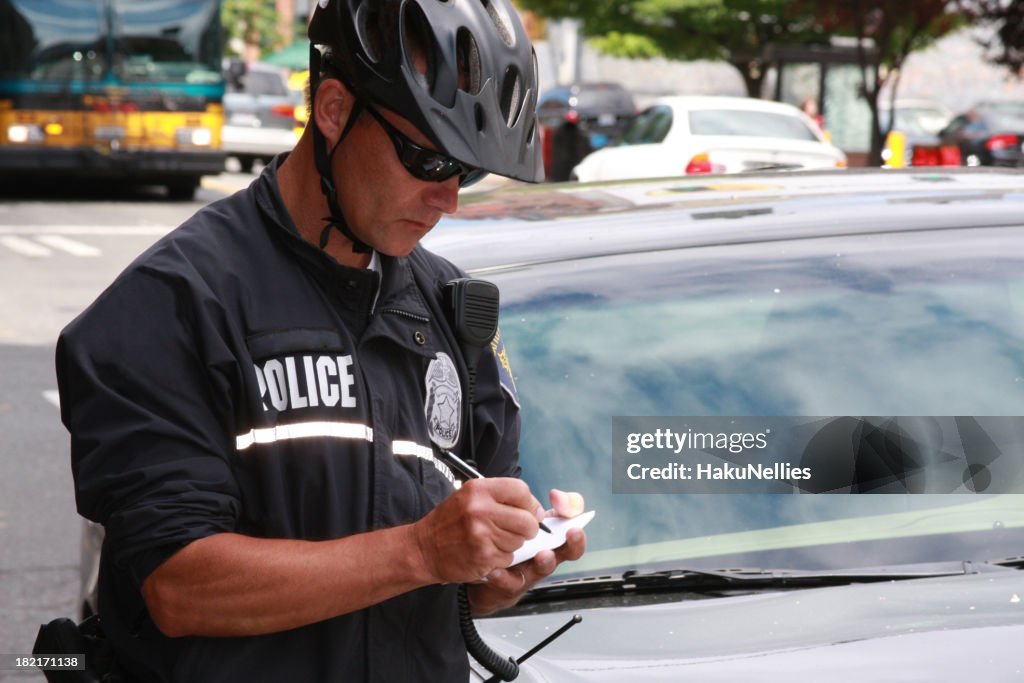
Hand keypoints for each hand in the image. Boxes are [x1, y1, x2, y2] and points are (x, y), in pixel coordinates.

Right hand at [412, 478, 545, 584]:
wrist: (423, 548)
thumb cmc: (449, 522)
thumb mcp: (469, 497)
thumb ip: (500, 497)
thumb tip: (536, 509)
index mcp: (478, 490)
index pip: (521, 491)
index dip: (530, 504)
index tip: (529, 512)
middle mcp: (480, 509)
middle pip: (527, 520)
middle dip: (528, 528)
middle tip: (517, 530)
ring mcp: (482, 534)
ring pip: (520, 541)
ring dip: (512, 544)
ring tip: (492, 540)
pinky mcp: (483, 556)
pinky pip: (509, 557)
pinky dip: (501, 558)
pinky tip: (486, 552)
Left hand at [467, 488, 586, 615]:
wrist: (485, 570)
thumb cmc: (510, 539)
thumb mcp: (528, 515)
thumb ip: (542, 502)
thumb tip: (557, 494)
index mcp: (553, 540)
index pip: (575, 538)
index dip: (578, 534)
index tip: (575, 527)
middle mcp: (545, 557)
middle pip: (566, 554)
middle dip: (572, 545)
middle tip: (571, 535)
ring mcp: (528, 572)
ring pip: (541, 569)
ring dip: (544, 561)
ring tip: (543, 554)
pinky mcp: (508, 585)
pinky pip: (507, 583)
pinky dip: (503, 577)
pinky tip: (496, 571)